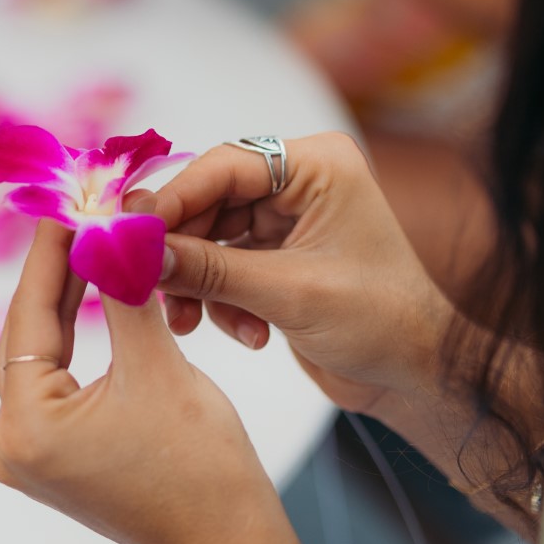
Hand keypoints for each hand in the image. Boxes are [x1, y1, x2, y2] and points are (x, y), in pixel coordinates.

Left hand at [0, 222, 306, 543]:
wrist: (230, 541)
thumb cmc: (203, 469)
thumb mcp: (158, 364)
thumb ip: (125, 290)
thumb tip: (111, 225)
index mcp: (26, 426)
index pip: (30, 315)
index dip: (51, 251)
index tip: (66, 202)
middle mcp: (11, 445)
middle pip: (29, 334)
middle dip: (59, 272)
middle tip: (81, 213)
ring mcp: (29, 454)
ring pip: (43, 355)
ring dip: (69, 301)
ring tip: (90, 241)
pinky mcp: (52, 456)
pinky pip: (57, 379)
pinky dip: (78, 338)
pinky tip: (93, 293)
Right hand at [130, 134, 455, 416]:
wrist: (415, 378)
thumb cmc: (379, 324)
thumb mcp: (289, 294)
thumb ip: (210, 270)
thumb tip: (138, 254)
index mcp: (318, 166)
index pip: (224, 165)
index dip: (173, 199)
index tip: (128, 234)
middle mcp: (300, 181)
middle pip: (208, 200)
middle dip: (181, 250)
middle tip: (146, 284)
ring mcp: (287, 218)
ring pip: (208, 237)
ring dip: (199, 283)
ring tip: (194, 322)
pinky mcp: (276, 254)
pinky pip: (222, 265)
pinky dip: (219, 299)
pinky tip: (247, 334)